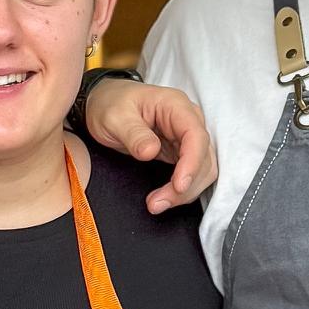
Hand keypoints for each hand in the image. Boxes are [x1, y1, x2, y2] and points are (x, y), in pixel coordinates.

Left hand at [83, 79, 215, 212]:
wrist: (104, 103)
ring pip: (201, 170)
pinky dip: (179, 190)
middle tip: (158, 203)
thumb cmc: (110, 103)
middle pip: (204, 158)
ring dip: (184, 192)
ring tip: (156, 204)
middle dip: (187, 184)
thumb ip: (134, 134)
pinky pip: (190, 174)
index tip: (179, 186)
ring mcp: (185, 137)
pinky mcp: (179, 152)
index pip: (196, 136)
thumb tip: (151, 151)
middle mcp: (187, 120)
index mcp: (175, 106)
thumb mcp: (115, 117)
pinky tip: (161, 198)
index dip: (192, 163)